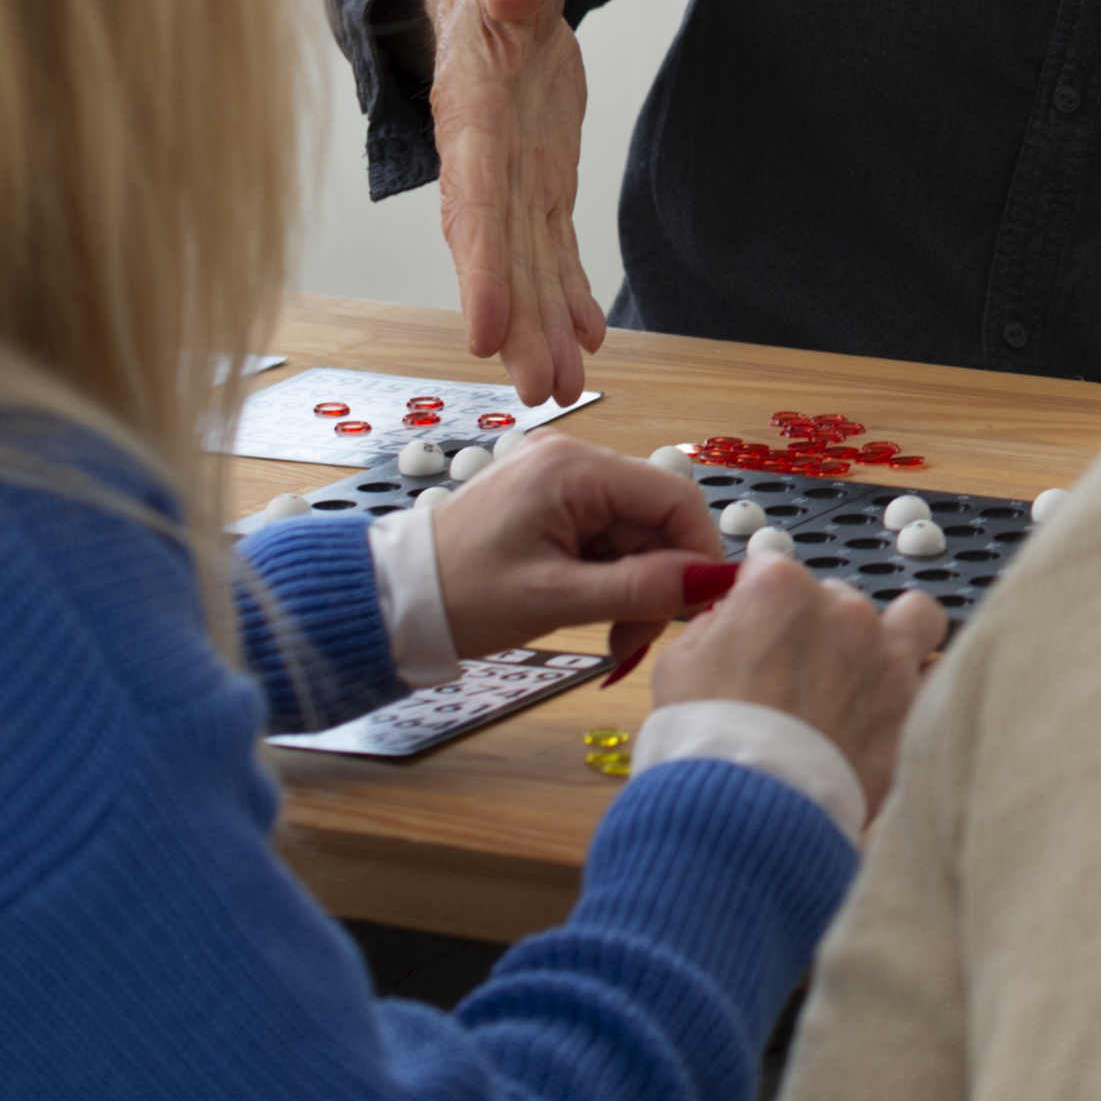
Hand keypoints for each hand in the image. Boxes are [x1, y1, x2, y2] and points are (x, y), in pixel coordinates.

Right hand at [421, 0, 603, 405]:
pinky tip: (588, 337)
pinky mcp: (538, 181)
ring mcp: (512, 176)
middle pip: (497, 254)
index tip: (485, 332)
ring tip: (562, 385)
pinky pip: (554, 247)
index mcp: (470, 114)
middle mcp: (484, 160)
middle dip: (517, 323)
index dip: (479, 270)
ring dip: (544, 326)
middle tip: (538, 389)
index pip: (473, 202)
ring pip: (526, 264)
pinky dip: (571, 293)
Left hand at [423, 431, 726, 660]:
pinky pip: (606, 537)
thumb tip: (707, 583)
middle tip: (636, 641)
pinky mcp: (552, 502)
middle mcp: (574, 459)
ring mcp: (562, 479)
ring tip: (611, 638)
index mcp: (575, 467)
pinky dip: (609, 578)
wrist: (393, 599)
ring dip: (634, 587)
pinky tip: (593, 611)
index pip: (674, 497)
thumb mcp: (554, 599)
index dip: (697, 552)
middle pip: (656, 518)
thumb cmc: (460, 595)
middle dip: (658, 581)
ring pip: (635, 534)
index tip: (697, 605)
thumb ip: (638, 588)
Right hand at [647, 554, 949, 821]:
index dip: (759, 604)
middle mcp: (843, 611)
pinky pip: (936, 676)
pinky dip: (922, 685)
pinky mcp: (912, 706)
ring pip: (914, 616)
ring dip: (894, 634)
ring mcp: (886, 657)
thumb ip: (714, 627)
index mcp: (781, 590)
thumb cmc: (709, 741)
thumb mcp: (679, 665)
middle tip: (795, 676)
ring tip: (870, 669)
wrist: (746, 808)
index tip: (754, 631)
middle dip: (819, 630)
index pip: (773, 570)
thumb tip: (730, 620)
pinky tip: (896, 705)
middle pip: (837, 600)